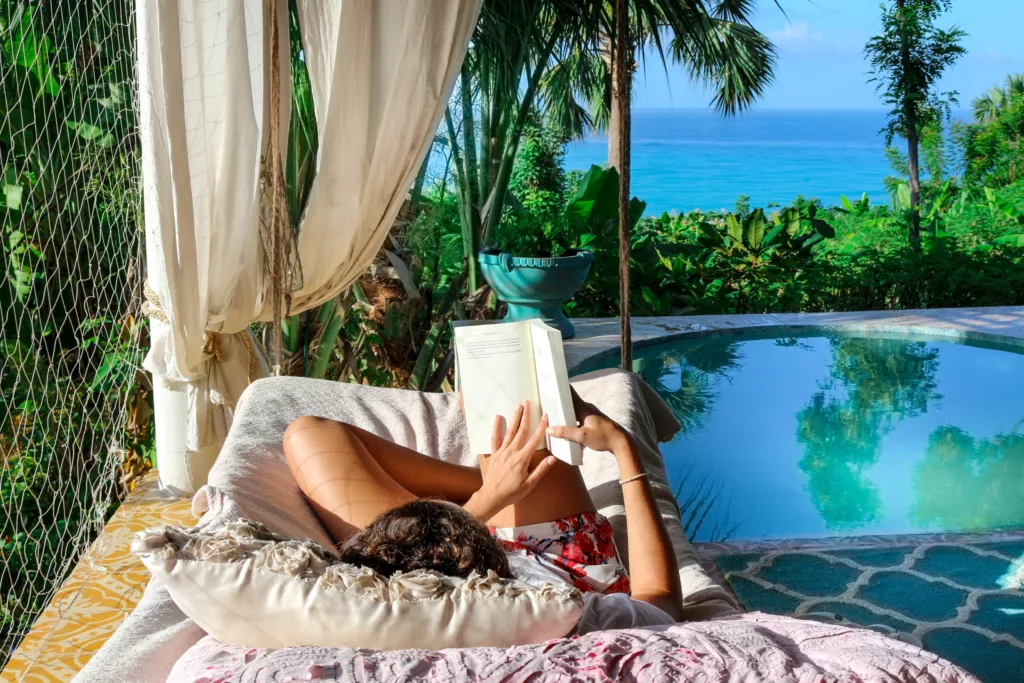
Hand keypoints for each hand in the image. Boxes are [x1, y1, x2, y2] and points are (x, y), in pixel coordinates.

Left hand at [464, 400, 556, 520]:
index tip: (545, 416)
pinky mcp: (494, 453)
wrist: (492, 497)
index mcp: (523, 459)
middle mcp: (512, 452)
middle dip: (526, 415)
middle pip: (521, 430)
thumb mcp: (530, 484)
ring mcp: (502, 451)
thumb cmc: (512, 493)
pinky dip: (496, 427)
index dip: (541, 427)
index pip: (534, 440)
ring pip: (510, 431)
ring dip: (515, 417)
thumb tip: (553, 458)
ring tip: (518, 405)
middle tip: (528, 402)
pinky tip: (498, 417)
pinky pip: (495, 438)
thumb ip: (541, 470)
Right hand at [546, 387, 628, 452]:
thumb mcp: (583, 436)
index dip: (559, 390)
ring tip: (552, 419)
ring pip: (573, 412)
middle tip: (545, 406)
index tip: (549, 388)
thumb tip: (549, 429)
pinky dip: (571, 423)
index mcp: (584, 408)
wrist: (621, 443)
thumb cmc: (603, 437)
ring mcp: (589, 416)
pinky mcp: (592, 423)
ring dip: (564, 415)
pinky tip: (565, 430)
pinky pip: (577, 420)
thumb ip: (566, 432)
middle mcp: (586, 409)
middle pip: (569, 404)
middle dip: (558, 405)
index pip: (570, 393)